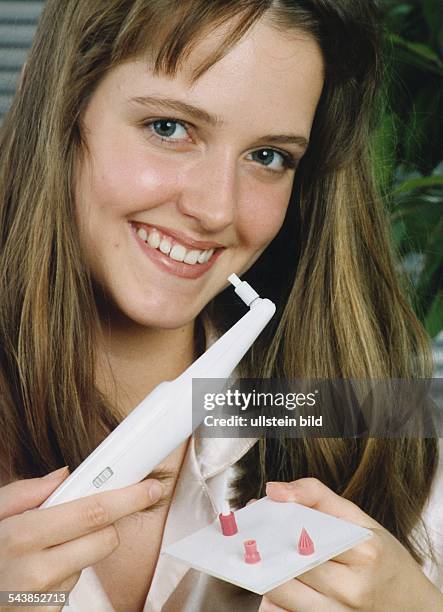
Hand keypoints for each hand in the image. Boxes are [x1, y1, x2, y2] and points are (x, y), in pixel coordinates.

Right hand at [0, 467, 162, 611]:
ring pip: (91, 560)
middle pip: (105, 539)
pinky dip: (66, 572)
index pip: (92, 512)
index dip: (127, 498)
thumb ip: (24, 492)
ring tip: (46, 548)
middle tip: (103, 511)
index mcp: (22, 536)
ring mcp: (46, 598)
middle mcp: (37, 571)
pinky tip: (42, 572)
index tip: (149, 488)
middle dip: (110, 522)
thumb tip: (63, 475)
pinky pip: (74, 585)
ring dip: (81, 548)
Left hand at [258, 478, 442, 611]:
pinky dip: (275, 602)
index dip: (276, 525)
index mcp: (363, 552)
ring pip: (281, 596)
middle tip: (253, 537)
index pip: (304, 535)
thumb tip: (274, 490)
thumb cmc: (379, 556)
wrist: (409, 605)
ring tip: (263, 559)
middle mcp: (352, 589)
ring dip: (267, 576)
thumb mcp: (358, 518)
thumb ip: (315, 495)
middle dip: (265, 550)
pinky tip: (280, 586)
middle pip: (288, 567)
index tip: (258, 513)